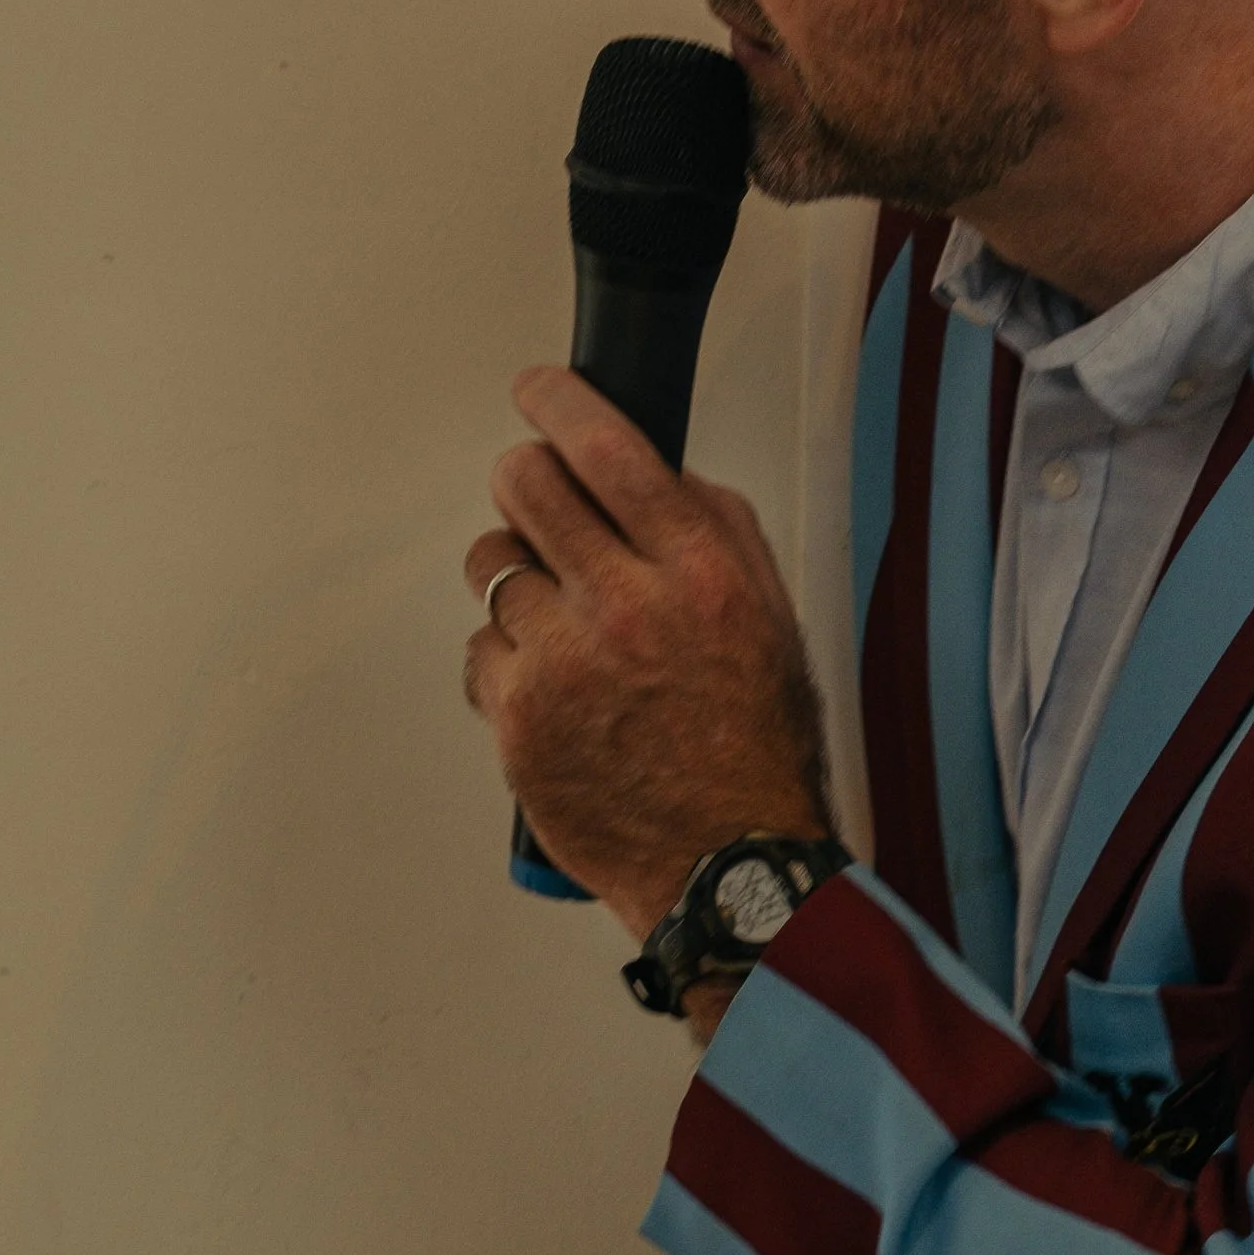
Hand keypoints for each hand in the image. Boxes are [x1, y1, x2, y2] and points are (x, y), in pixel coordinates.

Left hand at [463, 369, 829, 941]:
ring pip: (491, 566)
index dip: (557, 401)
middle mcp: (626, 604)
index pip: (605, 446)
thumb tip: (658, 473)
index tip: (537, 391)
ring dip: (516, 580)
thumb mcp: (774, 619)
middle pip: (525, 485)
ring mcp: (562, 661)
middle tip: (537, 504)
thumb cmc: (756, 749)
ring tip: (560, 624)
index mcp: (697, 571)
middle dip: (525, 482)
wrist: (727, 863)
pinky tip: (553, 692)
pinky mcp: (515, 716)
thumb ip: (718, 533)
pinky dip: (507, 661)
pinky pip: (479, 648)